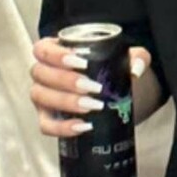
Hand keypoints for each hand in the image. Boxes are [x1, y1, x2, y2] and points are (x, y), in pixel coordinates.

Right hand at [30, 36, 152, 138]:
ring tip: (92, 105)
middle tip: (93, 87)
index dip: (56, 55)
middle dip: (66, 80)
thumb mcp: (123, 58)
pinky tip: (82, 126)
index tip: (81, 62)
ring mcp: (42, 96)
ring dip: (65, 102)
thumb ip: (136, 57)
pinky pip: (45, 125)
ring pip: (40, 97)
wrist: (110, 94)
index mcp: (53, 51)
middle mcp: (42, 73)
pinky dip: (61, 127)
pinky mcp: (47, 118)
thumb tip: (135, 69)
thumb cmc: (108, 70)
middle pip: (41, 73)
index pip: (42, 49)